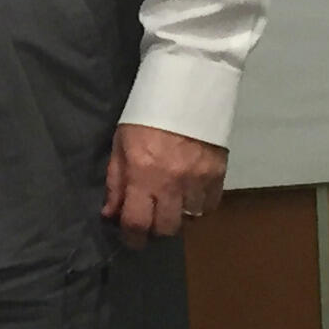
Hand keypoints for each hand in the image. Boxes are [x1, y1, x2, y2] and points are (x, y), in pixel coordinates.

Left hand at [102, 122, 226, 249]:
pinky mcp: (218, 176)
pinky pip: (209, 206)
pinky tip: (189, 194)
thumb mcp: (120, 144)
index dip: (132, 238)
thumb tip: (111, 214)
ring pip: (189, 220)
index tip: (130, 238)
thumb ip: (116, 181)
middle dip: (155, 229)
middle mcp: (172, 183)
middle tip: (149, 219)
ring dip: (177, 216)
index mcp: (143, 174)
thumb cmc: (144, 115)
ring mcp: (198, 181)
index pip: (137, 223)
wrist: (186, 90)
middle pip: (166, 229)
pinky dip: (198, 206)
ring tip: (169, 202)